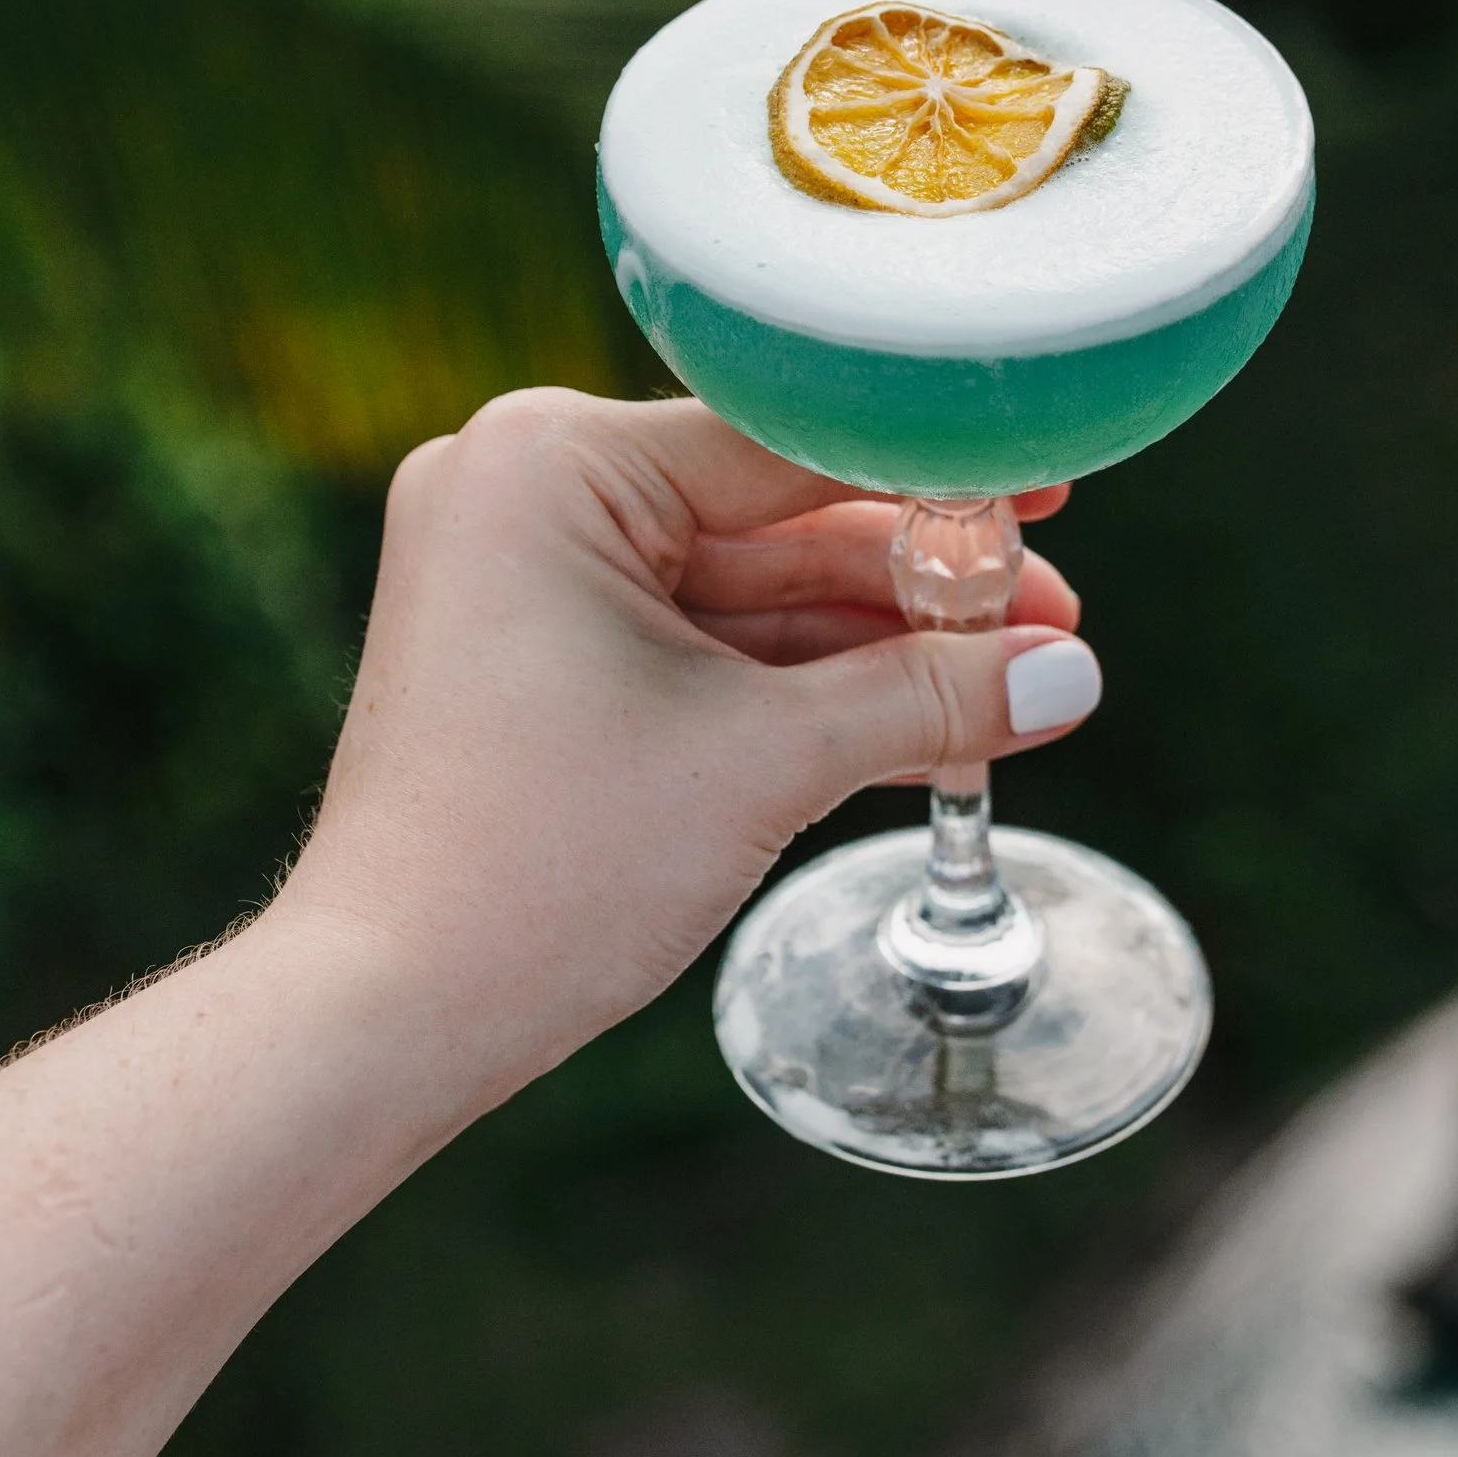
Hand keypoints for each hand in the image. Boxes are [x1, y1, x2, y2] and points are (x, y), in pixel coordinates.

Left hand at [274, 391, 1099, 1125]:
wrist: (386, 1014)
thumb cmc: (538, 867)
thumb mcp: (764, 761)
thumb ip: (927, 697)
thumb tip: (1072, 674)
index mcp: (549, 460)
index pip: (790, 442)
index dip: (937, 476)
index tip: (1050, 486)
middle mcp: (526, 488)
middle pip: (774, 517)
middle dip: (917, 585)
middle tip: (1053, 619)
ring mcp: (527, 574)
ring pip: (748, 592)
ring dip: (876, 645)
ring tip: (1021, 676)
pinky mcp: (540, 654)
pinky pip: (701, 644)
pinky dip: (803, 686)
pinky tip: (933, 715)